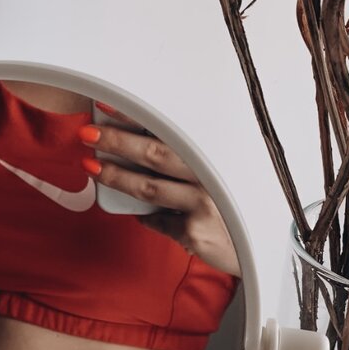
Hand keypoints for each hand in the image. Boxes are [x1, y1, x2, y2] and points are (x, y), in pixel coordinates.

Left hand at [80, 110, 240, 277]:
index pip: (167, 128)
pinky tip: (141, 216)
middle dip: (118, 142)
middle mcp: (210, 174)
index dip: (135, 116)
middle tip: (89, 135)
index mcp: (211, 155)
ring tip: (93, 167)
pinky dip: (147, 218)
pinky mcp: (196, 230)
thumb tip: (139, 153)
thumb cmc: (232, 206)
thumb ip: (184, 166)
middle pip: (155, 153)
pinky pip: (159, 221)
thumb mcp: (215, 178)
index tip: (108, 104)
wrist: (260, 245)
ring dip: (118, 177)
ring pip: (150, 187)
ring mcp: (204, 203)